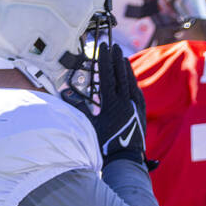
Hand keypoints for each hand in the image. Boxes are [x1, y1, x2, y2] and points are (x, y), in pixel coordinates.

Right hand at [89, 43, 147, 165]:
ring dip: (126, 69)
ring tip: (122, 57)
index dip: (105, 60)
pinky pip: (136, 92)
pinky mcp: (141, 112)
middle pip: (121, 75)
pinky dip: (132, 82)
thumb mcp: (88, 125)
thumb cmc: (104, 144)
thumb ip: (78, 107)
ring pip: (131, 83)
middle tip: (114, 45)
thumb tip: (64, 92)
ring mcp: (136, 107)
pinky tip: (130, 78)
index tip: (104, 46)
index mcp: (112, 103)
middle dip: (116, 59)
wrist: (125, 159)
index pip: (108, 75)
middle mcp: (127, 102)